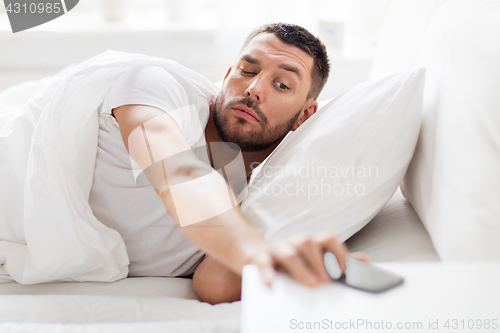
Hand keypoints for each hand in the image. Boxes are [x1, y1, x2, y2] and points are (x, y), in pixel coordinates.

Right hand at [247, 232, 368, 286]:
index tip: (345, 271)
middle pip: (308, 242)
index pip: (328, 238)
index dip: (338, 253)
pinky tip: (271, 285)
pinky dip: (267, 274)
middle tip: (327, 280)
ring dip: (301, 268)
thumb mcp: (315, 258)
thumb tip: (364, 260)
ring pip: (288, 252)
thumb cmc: (292, 260)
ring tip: (311, 284)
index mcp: (311, 241)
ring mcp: (277, 249)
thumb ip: (337, 260)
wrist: (257, 255)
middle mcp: (295, 241)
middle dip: (319, 262)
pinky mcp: (259, 259)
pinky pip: (263, 264)